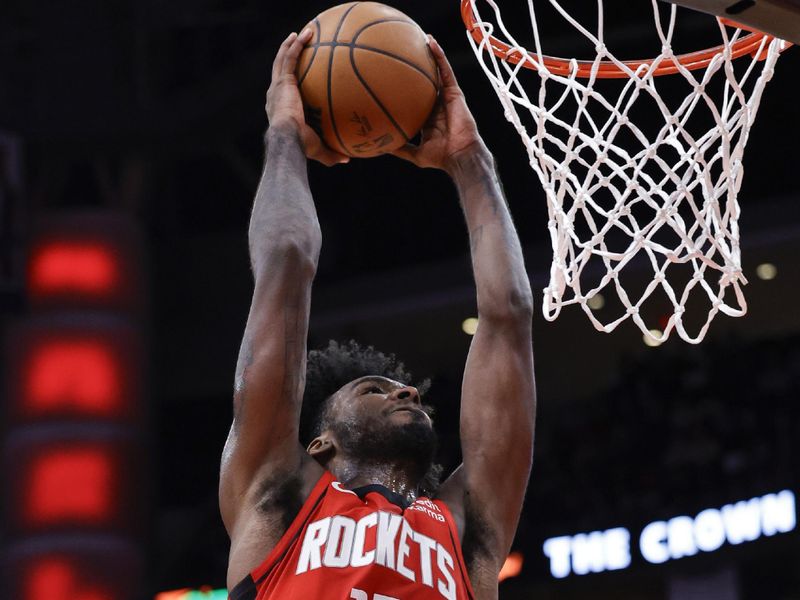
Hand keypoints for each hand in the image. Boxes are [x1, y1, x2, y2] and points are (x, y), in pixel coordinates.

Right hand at [266, 30, 349, 166]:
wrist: (288, 140)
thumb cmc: (300, 148)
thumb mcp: (318, 150)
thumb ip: (331, 153)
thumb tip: (346, 159)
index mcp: (280, 109)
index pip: (283, 92)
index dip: (287, 82)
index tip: (295, 77)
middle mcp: (275, 95)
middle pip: (280, 70)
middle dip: (287, 57)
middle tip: (296, 47)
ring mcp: (278, 86)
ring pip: (282, 59)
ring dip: (291, 45)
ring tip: (300, 34)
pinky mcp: (283, 81)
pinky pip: (290, 57)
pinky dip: (296, 45)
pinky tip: (306, 34)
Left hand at [391, 36, 485, 172]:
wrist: (458, 155)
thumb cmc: (440, 157)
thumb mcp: (414, 154)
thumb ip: (400, 149)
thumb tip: (380, 148)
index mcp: (428, 117)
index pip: (415, 98)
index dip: (407, 87)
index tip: (393, 77)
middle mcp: (436, 104)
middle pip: (426, 81)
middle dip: (418, 67)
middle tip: (405, 52)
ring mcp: (445, 97)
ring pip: (437, 71)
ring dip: (430, 54)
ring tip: (420, 38)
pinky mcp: (454, 92)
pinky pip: (445, 71)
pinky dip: (439, 56)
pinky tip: (431, 42)